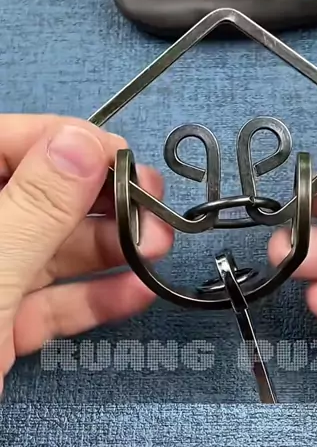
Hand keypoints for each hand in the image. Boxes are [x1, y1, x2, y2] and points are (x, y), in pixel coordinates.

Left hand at [0, 115, 172, 393]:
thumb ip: (32, 209)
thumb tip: (83, 144)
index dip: (58, 142)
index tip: (118, 158)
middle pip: (29, 195)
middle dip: (95, 201)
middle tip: (152, 208)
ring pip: (43, 251)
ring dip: (105, 250)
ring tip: (157, 250)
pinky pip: (46, 305)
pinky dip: (90, 300)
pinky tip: (136, 292)